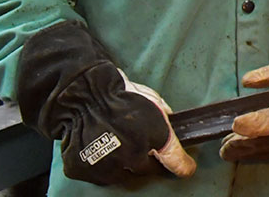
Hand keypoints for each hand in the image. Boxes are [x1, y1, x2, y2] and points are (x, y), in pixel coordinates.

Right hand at [14, 21, 195, 184]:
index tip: (186, 169)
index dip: (182, 167)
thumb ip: (165, 117)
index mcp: (154, 140)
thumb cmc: (120, 94)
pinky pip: (94, 173)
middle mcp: (132, 158)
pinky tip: (96, 145)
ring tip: (113, 143)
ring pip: (119, 175)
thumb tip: (171, 123)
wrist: (83, 95)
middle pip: (143, 170)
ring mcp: (105, 167)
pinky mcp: (82, 170)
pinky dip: (97, 164)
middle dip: (143, 159)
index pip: (174, 162)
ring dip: (120, 163)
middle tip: (136, 145)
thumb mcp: (154, 100)